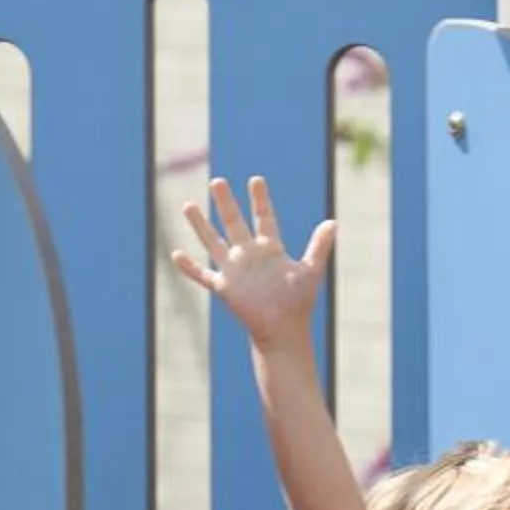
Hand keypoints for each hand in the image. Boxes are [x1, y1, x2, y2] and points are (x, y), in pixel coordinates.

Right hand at [172, 175, 335, 348]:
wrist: (284, 329)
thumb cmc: (298, 302)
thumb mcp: (310, 270)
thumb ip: (319, 246)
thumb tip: (333, 221)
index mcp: (269, 248)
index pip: (263, 218)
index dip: (260, 200)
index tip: (255, 180)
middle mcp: (249, 255)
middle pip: (233, 222)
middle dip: (226, 203)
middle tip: (217, 181)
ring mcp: (234, 270)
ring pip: (212, 242)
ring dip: (200, 225)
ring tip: (187, 205)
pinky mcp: (224, 287)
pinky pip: (202, 275)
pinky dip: (189, 267)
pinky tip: (176, 254)